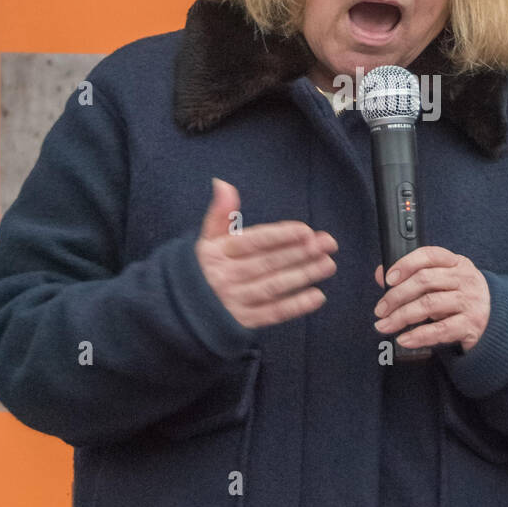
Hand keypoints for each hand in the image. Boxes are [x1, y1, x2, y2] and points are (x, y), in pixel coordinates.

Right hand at [195, 178, 337, 329]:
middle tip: (328, 244)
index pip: (254, 242)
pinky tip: (317, 296)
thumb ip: (219, 213)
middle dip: (301, 252)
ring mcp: (234, 301)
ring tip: (328, 264)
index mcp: (218, 253)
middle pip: (268, 263)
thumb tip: (222, 183)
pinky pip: (272, 313)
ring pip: (274, 286)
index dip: (280, 236)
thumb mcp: (205, 239)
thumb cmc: (201, 268)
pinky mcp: (242, 322)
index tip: (306, 230)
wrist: (179, 309)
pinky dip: (295, 306)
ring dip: (303, 275)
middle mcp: (226, 277)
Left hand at [373, 247, 490, 352]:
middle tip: (380, 310)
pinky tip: (404, 339)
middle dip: (397, 296)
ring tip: (384, 326)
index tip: (388, 279)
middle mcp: (465, 279)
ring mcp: (470, 301)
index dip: (406, 264)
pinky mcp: (472, 324)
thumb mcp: (441, 283)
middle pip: (425, 281)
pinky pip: (441, 330)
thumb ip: (413, 277)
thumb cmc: (460, 298)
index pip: (429, 255)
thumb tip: (381, 275)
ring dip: (402, 316)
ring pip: (430, 305)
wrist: (496, 320)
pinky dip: (419, 336)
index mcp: (457, 263)